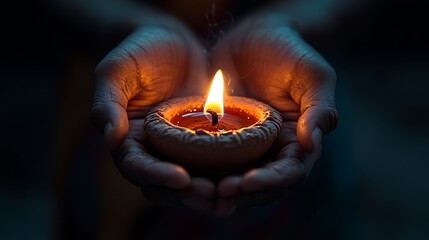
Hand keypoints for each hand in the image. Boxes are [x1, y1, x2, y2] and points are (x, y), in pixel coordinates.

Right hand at [91, 22, 214, 211]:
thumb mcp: (116, 71)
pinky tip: (244, 176)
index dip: (156, 176)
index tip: (180, 179)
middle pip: (165, 184)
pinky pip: (215, 160)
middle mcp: (155, 149)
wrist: (172, 39)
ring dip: (207, 191)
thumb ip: (107, 104)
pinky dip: (226, 171)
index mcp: (129, 139)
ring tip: (227, 196)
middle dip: (186, 194)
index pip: (137, 167)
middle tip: (210, 195)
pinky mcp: (205, 139)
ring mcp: (181, 147)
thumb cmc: (138, 52)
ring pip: (192, 178)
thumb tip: (111, 139)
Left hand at [211, 18, 337, 215]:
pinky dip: (198, 170)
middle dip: (241, 193)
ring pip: (232, 178)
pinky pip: (208, 159)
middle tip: (219, 195)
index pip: (289, 173)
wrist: (255, 36)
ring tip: (198, 191)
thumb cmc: (290, 53)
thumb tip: (311, 145)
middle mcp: (269, 151)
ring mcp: (243, 147)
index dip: (270, 182)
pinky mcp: (218, 138)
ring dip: (217, 190)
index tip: (248, 183)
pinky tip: (181, 173)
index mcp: (295, 143)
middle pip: (259, 186)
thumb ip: (319, 110)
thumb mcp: (313, 76)